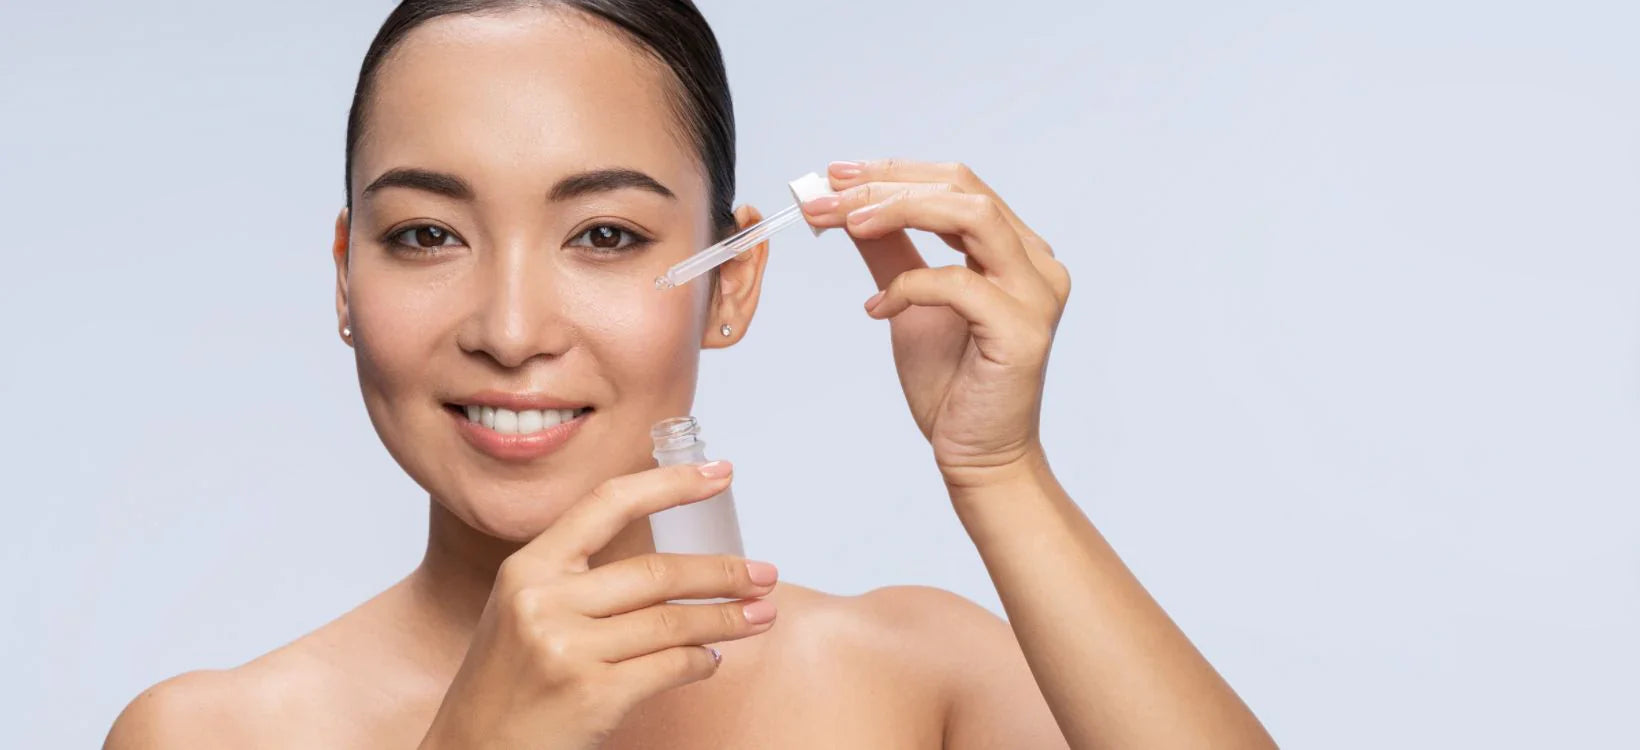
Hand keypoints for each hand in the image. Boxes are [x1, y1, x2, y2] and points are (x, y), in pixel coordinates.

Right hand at [419, 463, 779, 749]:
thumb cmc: (507, 683)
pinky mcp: (592, 694)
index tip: (720, 474)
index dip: (670, 484)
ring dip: (727, 619)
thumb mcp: (524, 612)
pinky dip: (699, 662)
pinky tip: (709, 660)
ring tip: (760, 616)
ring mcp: (566, 648)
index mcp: (528, 568)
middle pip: (657, 571)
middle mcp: (544, 601)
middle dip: (723, 572)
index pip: (608, 503)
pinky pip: (669, 666)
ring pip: (672, 621)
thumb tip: (674, 568)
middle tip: (765, 575)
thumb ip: (580, 582)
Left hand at [800, 159, 1070, 487]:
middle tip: (826, 197)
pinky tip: (876, 309)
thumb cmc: (950, 384)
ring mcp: (1035, 294)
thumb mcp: (907, 300)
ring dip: (898, 211)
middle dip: (886, 185)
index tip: (833, 175)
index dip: (892, 171)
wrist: (977, 455)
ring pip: (970, 215)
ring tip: (847, 225)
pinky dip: (908, 286)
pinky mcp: (1022, 330)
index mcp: (1015, 248)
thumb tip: (847, 205)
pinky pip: (958, 284)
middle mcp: (1036, 262)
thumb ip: (887, 250)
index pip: (956, 183)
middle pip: (961, 188)